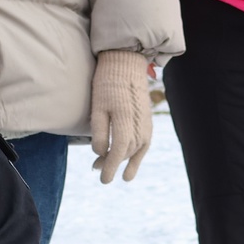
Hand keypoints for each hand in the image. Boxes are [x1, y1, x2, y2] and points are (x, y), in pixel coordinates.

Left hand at [88, 50, 153, 183]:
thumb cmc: (107, 83)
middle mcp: (139, 124)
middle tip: (95, 168)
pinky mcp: (148, 120)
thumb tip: (100, 154)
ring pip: (135, 150)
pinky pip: (144, 143)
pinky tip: (130, 165)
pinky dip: (137, 155)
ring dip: (122, 160)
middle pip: (125, 152)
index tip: (104, 180)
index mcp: (124, 121)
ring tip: (107, 166)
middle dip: (111, 163)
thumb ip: (99, 132)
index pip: (117, 152)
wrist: (126, 63)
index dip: (110, 167)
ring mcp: (146, 123)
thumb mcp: (98, 106)